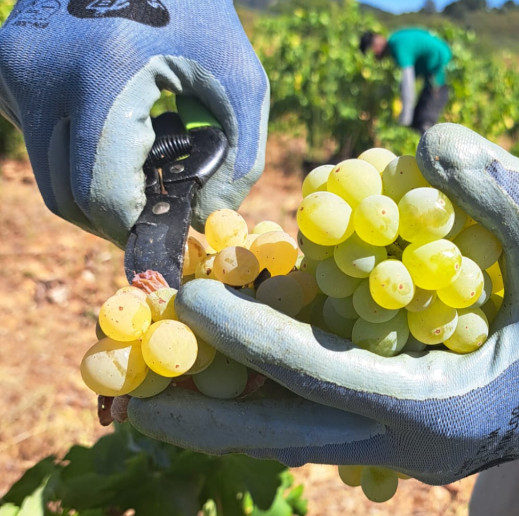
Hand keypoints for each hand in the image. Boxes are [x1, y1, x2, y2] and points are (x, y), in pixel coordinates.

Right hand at [0, 0, 267, 245]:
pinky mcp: (6, 64)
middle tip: (156, 213)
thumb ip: (240, 158)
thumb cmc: (199, 11)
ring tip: (141, 165)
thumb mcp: (240, 79)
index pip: (100, 194)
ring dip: (92, 188)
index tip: (165, 235)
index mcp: (101, 79)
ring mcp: (13, 69)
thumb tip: (206, 220)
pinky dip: (75, 152)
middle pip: (66, 197)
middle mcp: (40, 76)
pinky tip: (114, 129)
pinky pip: (37, 137)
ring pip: (47, 171)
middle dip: (113, 219)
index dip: (134, 229)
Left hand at [128, 124, 518, 484]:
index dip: (254, 337)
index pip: (324, 376)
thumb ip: (507, 195)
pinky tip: (235, 375)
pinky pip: (323, 423)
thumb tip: (432, 143)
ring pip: (297, 437)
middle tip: (130, 394)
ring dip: (231, 413)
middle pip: (287, 437)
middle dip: (208, 417)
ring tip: (160, 389)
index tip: (193, 301)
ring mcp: (404, 450)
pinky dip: (275, 399)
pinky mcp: (405, 436)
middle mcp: (410, 444)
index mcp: (439, 409)